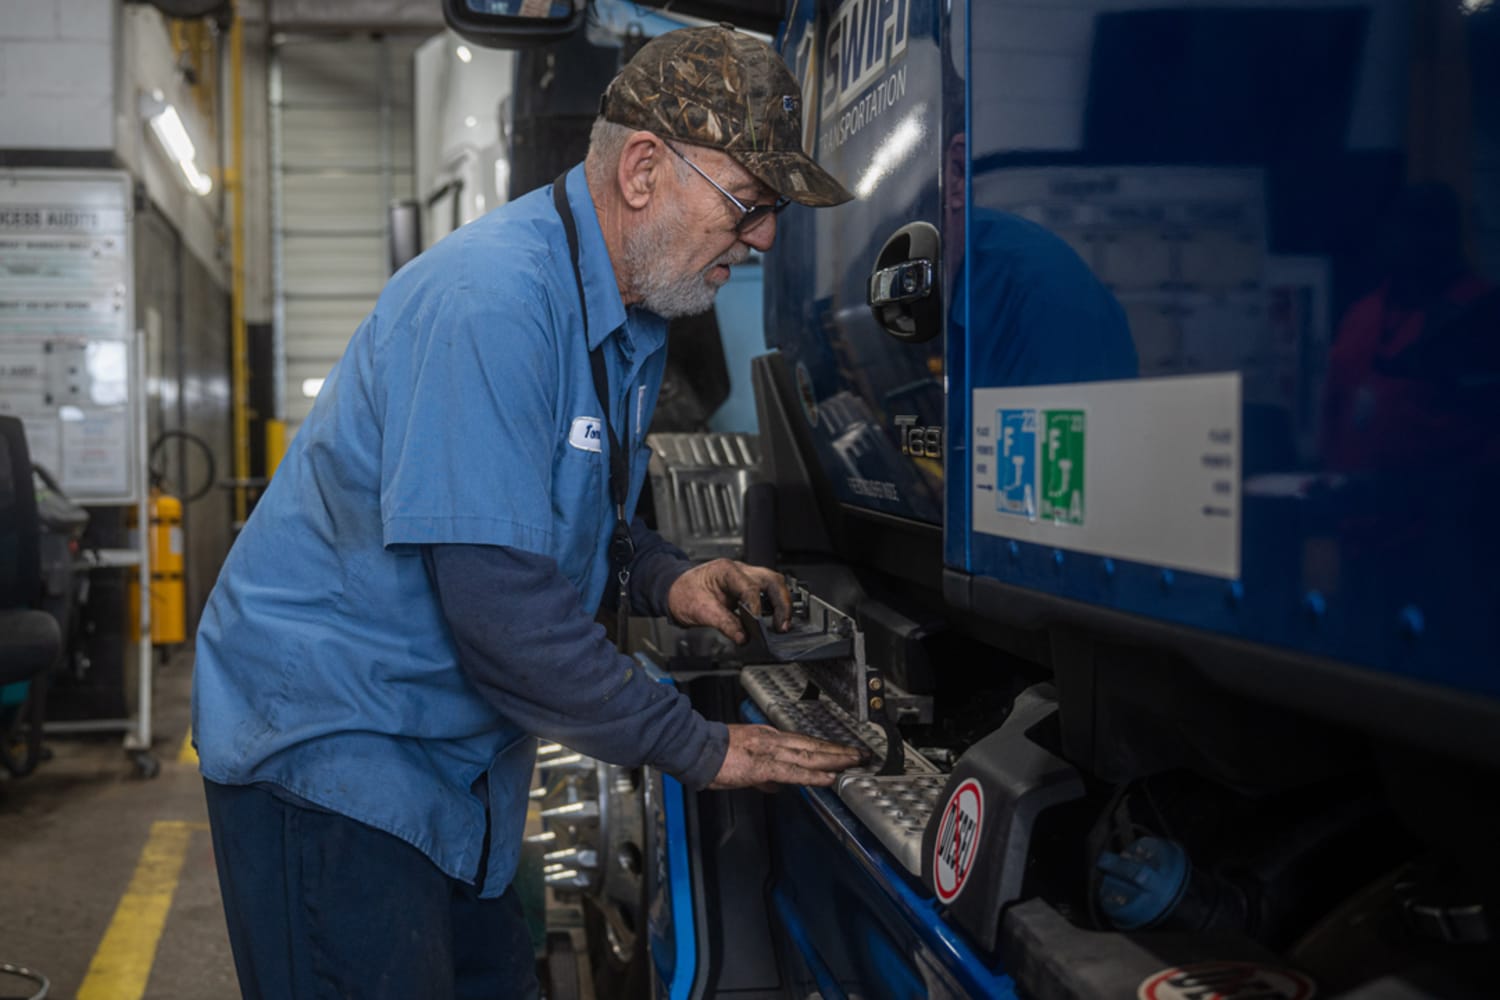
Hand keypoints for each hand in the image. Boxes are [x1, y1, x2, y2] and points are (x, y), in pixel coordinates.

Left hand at [666, 559, 791, 643]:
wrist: (675, 591)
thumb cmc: (684, 594)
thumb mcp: (700, 611)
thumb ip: (724, 623)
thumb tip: (742, 637)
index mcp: (726, 570)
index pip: (750, 587)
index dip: (756, 607)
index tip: (758, 625)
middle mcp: (740, 571)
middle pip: (772, 581)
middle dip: (781, 603)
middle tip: (782, 625)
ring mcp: (746, 578)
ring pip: (774, 585)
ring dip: (781, 604)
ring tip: (781, 625)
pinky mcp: (748, 589)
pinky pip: (768, 594)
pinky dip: (774, 607)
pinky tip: (774, 621)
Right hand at [708, 724, 866, 789]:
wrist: (693, 747)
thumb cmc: (711, 755)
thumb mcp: (742, 762)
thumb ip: (762, 774)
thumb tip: (775, 785)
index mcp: (767, 737)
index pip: (803, 742)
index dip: (825, 748)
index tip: (843, 752)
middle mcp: (772, 739)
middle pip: (813, 745)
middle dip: (839, 751)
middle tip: (861, 754)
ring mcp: (769, 750)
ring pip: (809, 754)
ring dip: (835, 759)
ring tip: (855, 763)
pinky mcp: (762, 764)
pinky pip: (794, 771)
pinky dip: (814, 774)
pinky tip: (829, 777)